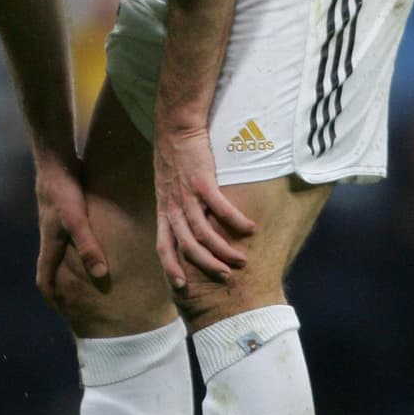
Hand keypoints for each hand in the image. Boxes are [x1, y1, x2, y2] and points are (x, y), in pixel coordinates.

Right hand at [34, 156, 109, 302]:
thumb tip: (100, 275)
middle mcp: (50, 236)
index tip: (59, 310)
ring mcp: (56, 223)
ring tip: (89, 276)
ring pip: (61, 251)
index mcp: (50, 243)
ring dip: (71, 265)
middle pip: (52, 267)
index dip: (50, 295)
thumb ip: (88, 246)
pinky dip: (79, 246)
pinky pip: (71, 236)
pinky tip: (94, 243)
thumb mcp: (77, 220)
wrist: (55, 160)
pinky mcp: (64, 210)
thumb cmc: (63, 191)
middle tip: (77, 299)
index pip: (44, 277)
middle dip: (62, 285)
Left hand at [154, 127, 255, 290]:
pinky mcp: (202, 181)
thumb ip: (177, 208)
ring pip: (202, 232)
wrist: (176, 127)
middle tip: (223, 277)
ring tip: (241, 261)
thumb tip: (191, 227)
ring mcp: (186, 195)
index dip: (170, 267)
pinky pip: (220, 208)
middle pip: (186, 246)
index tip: (181, 287)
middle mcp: (172, 206)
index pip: (163, 245)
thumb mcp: (168, 187)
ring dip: (222, 249)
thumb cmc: (176, 157)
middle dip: (205, 265)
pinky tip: (250, 229)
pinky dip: (235, 221)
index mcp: (164, 210)